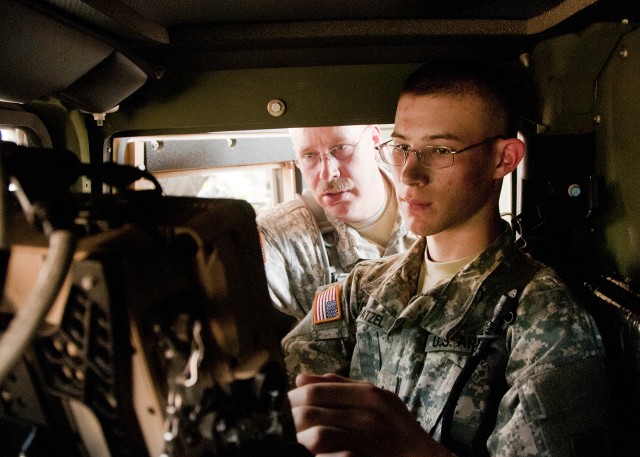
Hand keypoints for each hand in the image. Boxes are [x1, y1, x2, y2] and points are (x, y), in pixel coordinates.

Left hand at [287, 373, 452, 456]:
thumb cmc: (397, 428)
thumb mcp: (377, 399)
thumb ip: (340, 386)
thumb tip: (300, 378)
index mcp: (369, 394)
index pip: (316, 391)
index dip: (291, 399)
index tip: (280, 408)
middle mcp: (369, 415)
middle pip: (312, 412)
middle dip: (289, 420)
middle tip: (279, 427)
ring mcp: (369, 442)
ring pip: (317, 437)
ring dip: (298, 440)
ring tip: (290, 443)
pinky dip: (318, 456)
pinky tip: (310, 455)